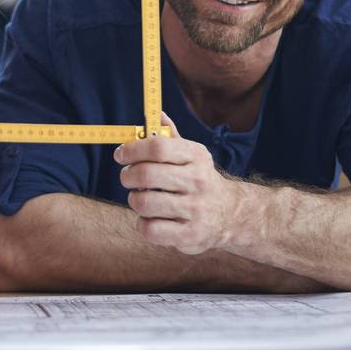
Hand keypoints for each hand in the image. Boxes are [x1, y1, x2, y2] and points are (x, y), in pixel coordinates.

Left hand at [115, 112, 241, 254]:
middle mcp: (198, 181)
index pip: (158, 146)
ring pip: (144, 202)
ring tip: (141, 199)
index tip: (120, 154)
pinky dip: (142, 224)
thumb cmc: (199, 180)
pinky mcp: (189, 235)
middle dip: (128, 176)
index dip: (132, 149)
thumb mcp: (191, 155)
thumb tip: (156, 114)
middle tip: (127, 178)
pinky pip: (150, 229)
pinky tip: (150, 219)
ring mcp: (195, 209)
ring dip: (135, 200)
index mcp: (196, 156)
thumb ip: (171, 136)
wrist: (230, 215)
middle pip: (146, 174)